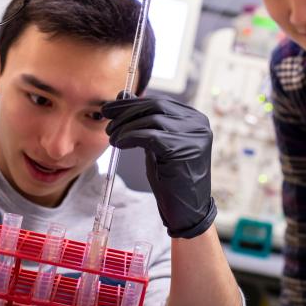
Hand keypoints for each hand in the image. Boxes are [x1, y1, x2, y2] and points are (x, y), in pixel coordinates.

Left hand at [102, 95, 216, 238]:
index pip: (159, 102)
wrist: (187, 210)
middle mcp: (199, 124)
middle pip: (156, 106)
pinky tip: (120, 144)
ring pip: (152, 120)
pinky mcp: (185, 150)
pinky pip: (152, 136)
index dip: (132, 103)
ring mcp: (195, 137)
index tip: (109, 109)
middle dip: (126, 112)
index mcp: (195, 119)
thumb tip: (122, 95)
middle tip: (107, 121)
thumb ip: (143, 121)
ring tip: (112, 137)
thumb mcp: (155, 144)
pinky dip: (131, 137)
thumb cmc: (171, 178)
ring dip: (126, 127)